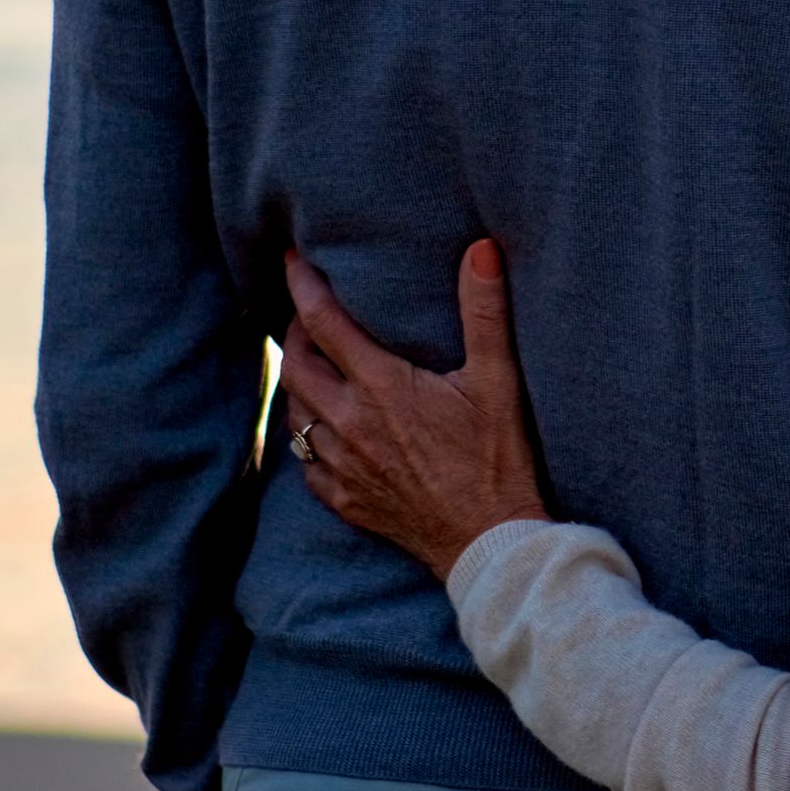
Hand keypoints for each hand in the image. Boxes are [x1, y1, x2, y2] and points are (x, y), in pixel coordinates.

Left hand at [280, 240, 548, 579]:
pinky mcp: (344, 500)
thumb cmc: (498, 458)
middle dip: (294, 331)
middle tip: (307, 311)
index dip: (302, 286)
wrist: (489, 541)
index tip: (290, 259)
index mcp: (381, 387)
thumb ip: (485, 311)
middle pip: (295, 364)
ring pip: (293, 413)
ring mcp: (341, 465)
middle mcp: (348, 424)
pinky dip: (305, 434)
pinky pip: (304, 461)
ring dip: (298, 381)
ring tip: (312, 362)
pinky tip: (321, 428)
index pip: (323, 322)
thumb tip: (482, 248)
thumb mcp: (499, 379)